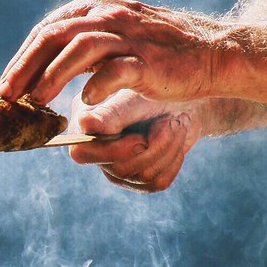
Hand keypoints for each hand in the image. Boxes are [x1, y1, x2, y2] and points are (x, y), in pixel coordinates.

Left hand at [0, 0, 217, 106]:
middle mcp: (109, 14)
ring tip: (35, 102)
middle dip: (24, 67)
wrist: (213, 54)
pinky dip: (95, 87)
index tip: (5, 86)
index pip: (47, 29)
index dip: (22, 58)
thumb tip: (38, 69)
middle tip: (7, 96)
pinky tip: (85, 104)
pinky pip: (115, 71)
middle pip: (54, 35)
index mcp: (96, 6)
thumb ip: (81, 45)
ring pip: (79, 48)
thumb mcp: (115, 38)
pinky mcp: (148, 59)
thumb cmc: (160, 53)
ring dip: (51, 76)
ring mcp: (130, 35)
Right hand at [67, 91, 196, 191]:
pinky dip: (173, 161)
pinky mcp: (139, 177)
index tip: (141, 138)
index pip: (82, 152)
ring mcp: (117, 166)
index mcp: (86, 124)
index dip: (113, 151)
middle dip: (152, 148)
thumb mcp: (133, 99)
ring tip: (175, 125)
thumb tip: (85, 123)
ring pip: (142, 178)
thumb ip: (110, 113)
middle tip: (168, 123)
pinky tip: (176, 141)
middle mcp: (98, 148)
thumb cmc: (155, 83)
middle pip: (118, 170)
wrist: (184, 95)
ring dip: (167, 150)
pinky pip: (157, 183)